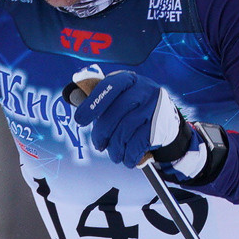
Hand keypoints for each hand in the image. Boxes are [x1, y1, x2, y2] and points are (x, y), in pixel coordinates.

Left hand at [73, 69, 191, 169]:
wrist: (167, 120)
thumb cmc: (134, 108)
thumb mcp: (119, 97)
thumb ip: (98, 96)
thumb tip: (72, 96)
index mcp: (128, 79)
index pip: (108, 87)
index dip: (92, 104)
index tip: (80, 120)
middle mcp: (143, 90)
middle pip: (114, 114)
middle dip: (102, 134)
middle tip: (99, 145)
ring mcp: (153, 107)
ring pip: (124, 132)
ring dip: (115, 148)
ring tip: (114, 154)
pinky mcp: (160, 125)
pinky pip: (137, 144)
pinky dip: (129, 155)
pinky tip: (126, 158)